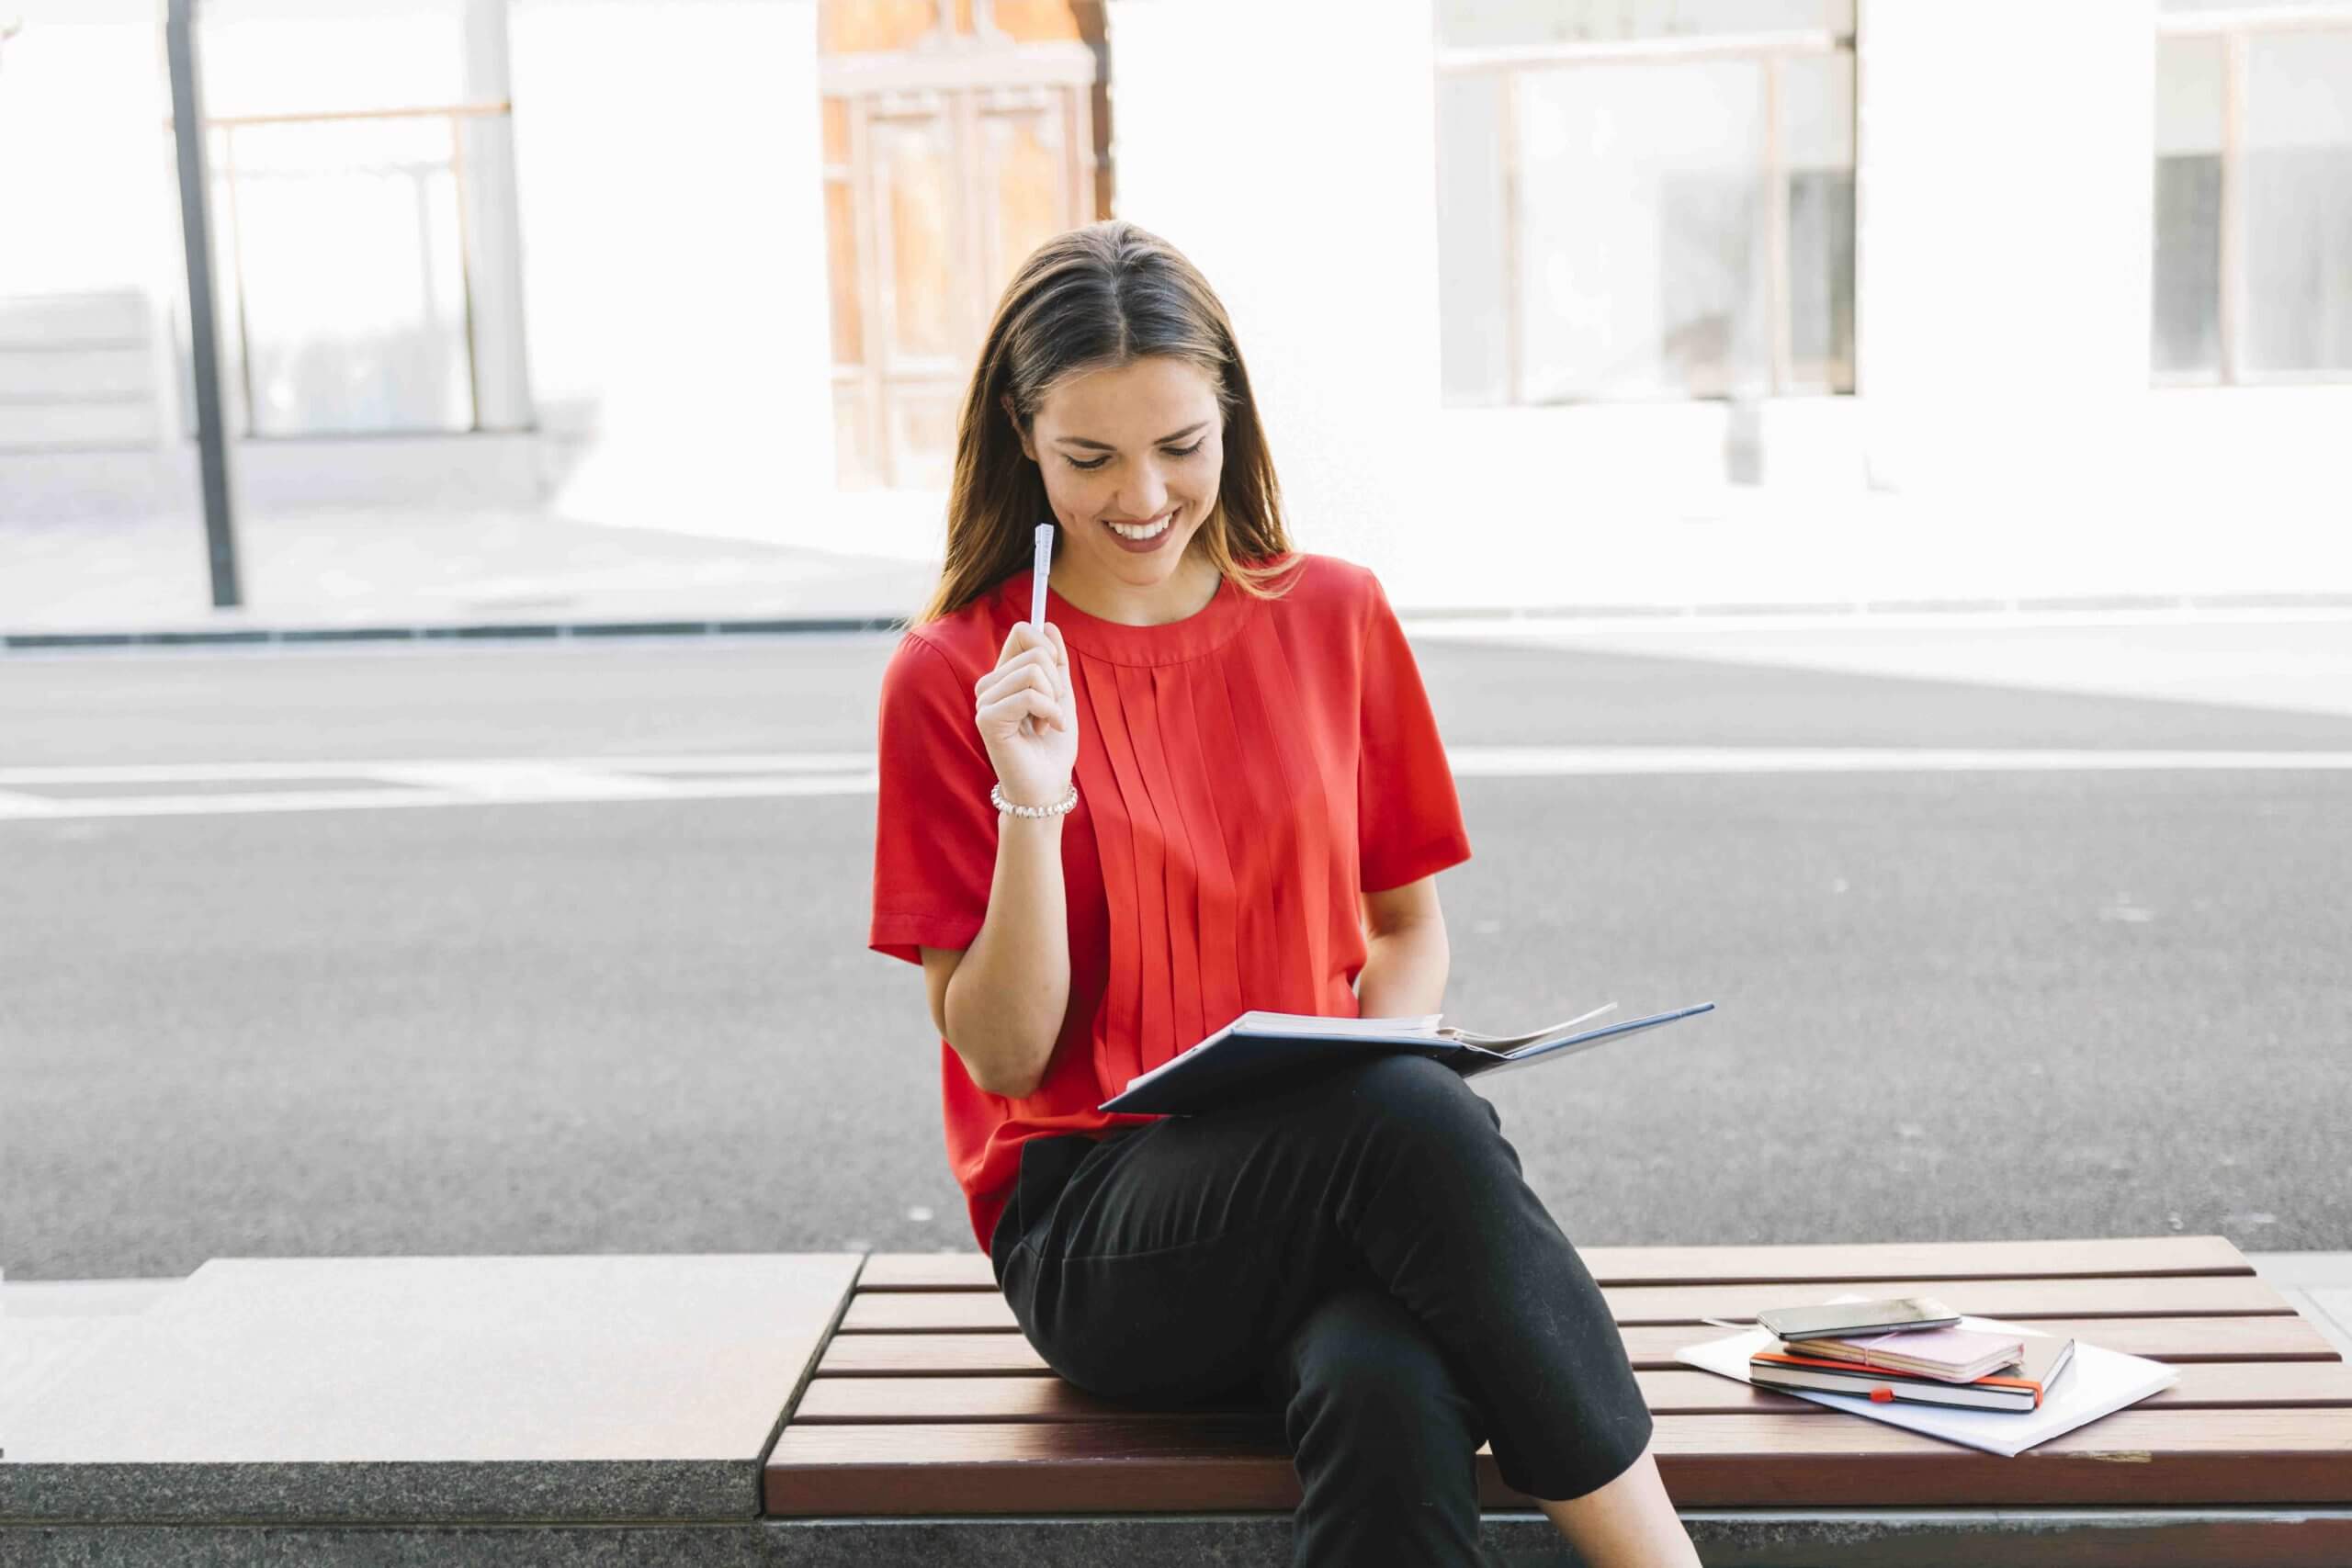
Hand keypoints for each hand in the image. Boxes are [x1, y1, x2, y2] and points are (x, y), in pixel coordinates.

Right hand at [974, 620, 1078, 808]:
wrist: (1048, 785)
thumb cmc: (1053, 747)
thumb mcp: (1061, 695)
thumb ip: (1055, 662)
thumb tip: (1048, 623)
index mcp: (1003, 677)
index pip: (1022, 632)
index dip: (1048, 647)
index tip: (1058, 678)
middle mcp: (988, 685)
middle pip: (1033, 650)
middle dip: (1056, 683)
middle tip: (1052, 712)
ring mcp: (984, 701)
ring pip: (1033, 670)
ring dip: (1054, 701)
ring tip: (1047, 724)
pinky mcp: (987, 717)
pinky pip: (1029, 695)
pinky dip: (1050, 713)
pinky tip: (1047, 730)